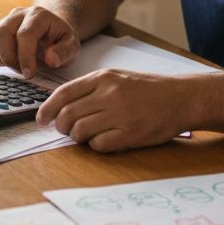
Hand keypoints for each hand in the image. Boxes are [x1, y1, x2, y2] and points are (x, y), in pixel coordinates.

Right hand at [0, 6, 81, 78]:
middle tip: (22, 72)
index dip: (24, 56)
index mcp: (39, 15)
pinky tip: (9, 62)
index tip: (29, 74)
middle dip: (8, 57)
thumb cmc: (60, 40)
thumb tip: (51, 59)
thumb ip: (65, 52)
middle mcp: (19, 13)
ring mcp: (5, 20)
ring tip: (16, 66)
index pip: (25, 34)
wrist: (51, 32)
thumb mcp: (73, 47)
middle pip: (1, 32)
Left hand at [37, 68, 189, 150]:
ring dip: (79, 137)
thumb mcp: (118, 78)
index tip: (41, 119)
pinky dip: (97, 146)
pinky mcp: (130, 134)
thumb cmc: (148, 90)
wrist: (182, 98)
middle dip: (62, 127)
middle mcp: (109, 94)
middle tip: (68, 130)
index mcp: (103, 78)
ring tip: (90, 134)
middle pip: (67, 115)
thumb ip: (91, 89)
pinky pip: (99, 145)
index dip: (47, 109)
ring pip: (79, 131)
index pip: (63, 93)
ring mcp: (120, 115)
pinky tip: (107, 139)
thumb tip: (62, 106)